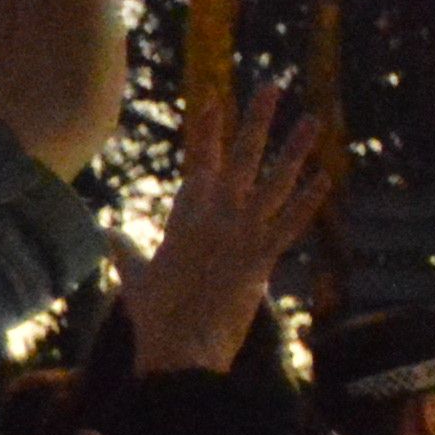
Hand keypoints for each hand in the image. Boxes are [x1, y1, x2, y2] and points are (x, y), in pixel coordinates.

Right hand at [117, 81, 335, 376]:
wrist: (180, 350)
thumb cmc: (154, 317)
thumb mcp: (134, 276)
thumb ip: (125, 249)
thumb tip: (108, 233)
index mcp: (184, 215)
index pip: (197, 160)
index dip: (207, 128)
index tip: (215, 96)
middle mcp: (214, 216)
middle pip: (239, 156)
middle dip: (257, 118)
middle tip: (272, 84)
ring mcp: (241, 235)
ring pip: (275, 181)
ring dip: (296, 148)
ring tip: (314, 118)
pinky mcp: (262, 258)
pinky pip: (292, 222)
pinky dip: (310, 200)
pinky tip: (327, 175)